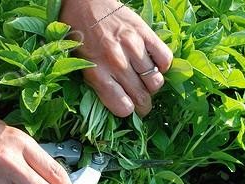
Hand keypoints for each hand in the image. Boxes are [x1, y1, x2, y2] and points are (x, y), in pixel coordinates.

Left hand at [60, 0, 172, 116]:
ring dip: (152, 87)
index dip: (128, 112)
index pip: (123, 107)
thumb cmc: (80, 35)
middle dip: (144, 106)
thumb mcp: (80, 64)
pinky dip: (162, 66)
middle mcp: (116, 62)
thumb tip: (120, 104)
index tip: (129, 110)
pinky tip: (153, 64)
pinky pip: (164, 59)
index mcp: (97, 73)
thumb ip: (98, 84)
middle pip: (141, 97)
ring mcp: (132, 47)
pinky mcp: (145, 33)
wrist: (85, 2)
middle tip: (143, 105)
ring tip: (147, 83)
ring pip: (155, 81)